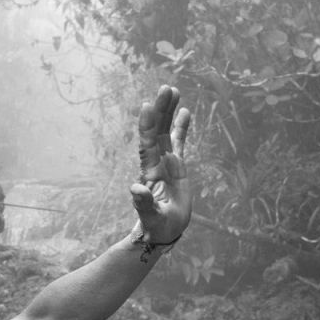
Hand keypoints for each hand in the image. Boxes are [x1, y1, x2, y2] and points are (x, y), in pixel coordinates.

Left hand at [131, 86, 191, 243]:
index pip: (148, 144)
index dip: (147, 125)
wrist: (161, 231)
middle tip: (166, 87)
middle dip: (161, 110)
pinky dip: (181, 127)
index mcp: (150, 173)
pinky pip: (179, 142)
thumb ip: (144, 204)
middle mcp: (156, 163)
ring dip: (169, 112)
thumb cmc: (157, 226)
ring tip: (173, 90)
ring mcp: (166, 163)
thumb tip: (134, 189)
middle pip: (157, 131)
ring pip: (167, 132)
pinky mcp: (176, 166)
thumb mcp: (152, 217)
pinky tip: (185, 110)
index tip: (148, 105)